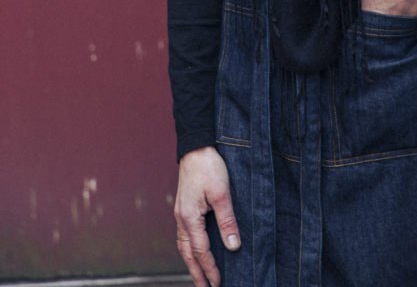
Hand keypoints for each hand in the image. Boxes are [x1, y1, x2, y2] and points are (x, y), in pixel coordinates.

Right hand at [174, 146, 240, 286]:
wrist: (196, 146)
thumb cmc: (209, 166)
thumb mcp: (221, 193)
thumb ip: (227, 221)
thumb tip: (233, 246)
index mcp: (189, 217)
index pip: (201, 251)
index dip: (210, 269)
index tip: (219, 283)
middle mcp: (181, 218)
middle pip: (187, 253)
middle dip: (196, 273)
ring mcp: (181, 212)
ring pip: (184, 245)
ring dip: (192, 262)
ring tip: (199, 275)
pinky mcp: (184, 206)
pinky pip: (185, 234)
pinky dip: (190, 247)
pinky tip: (196, 249)